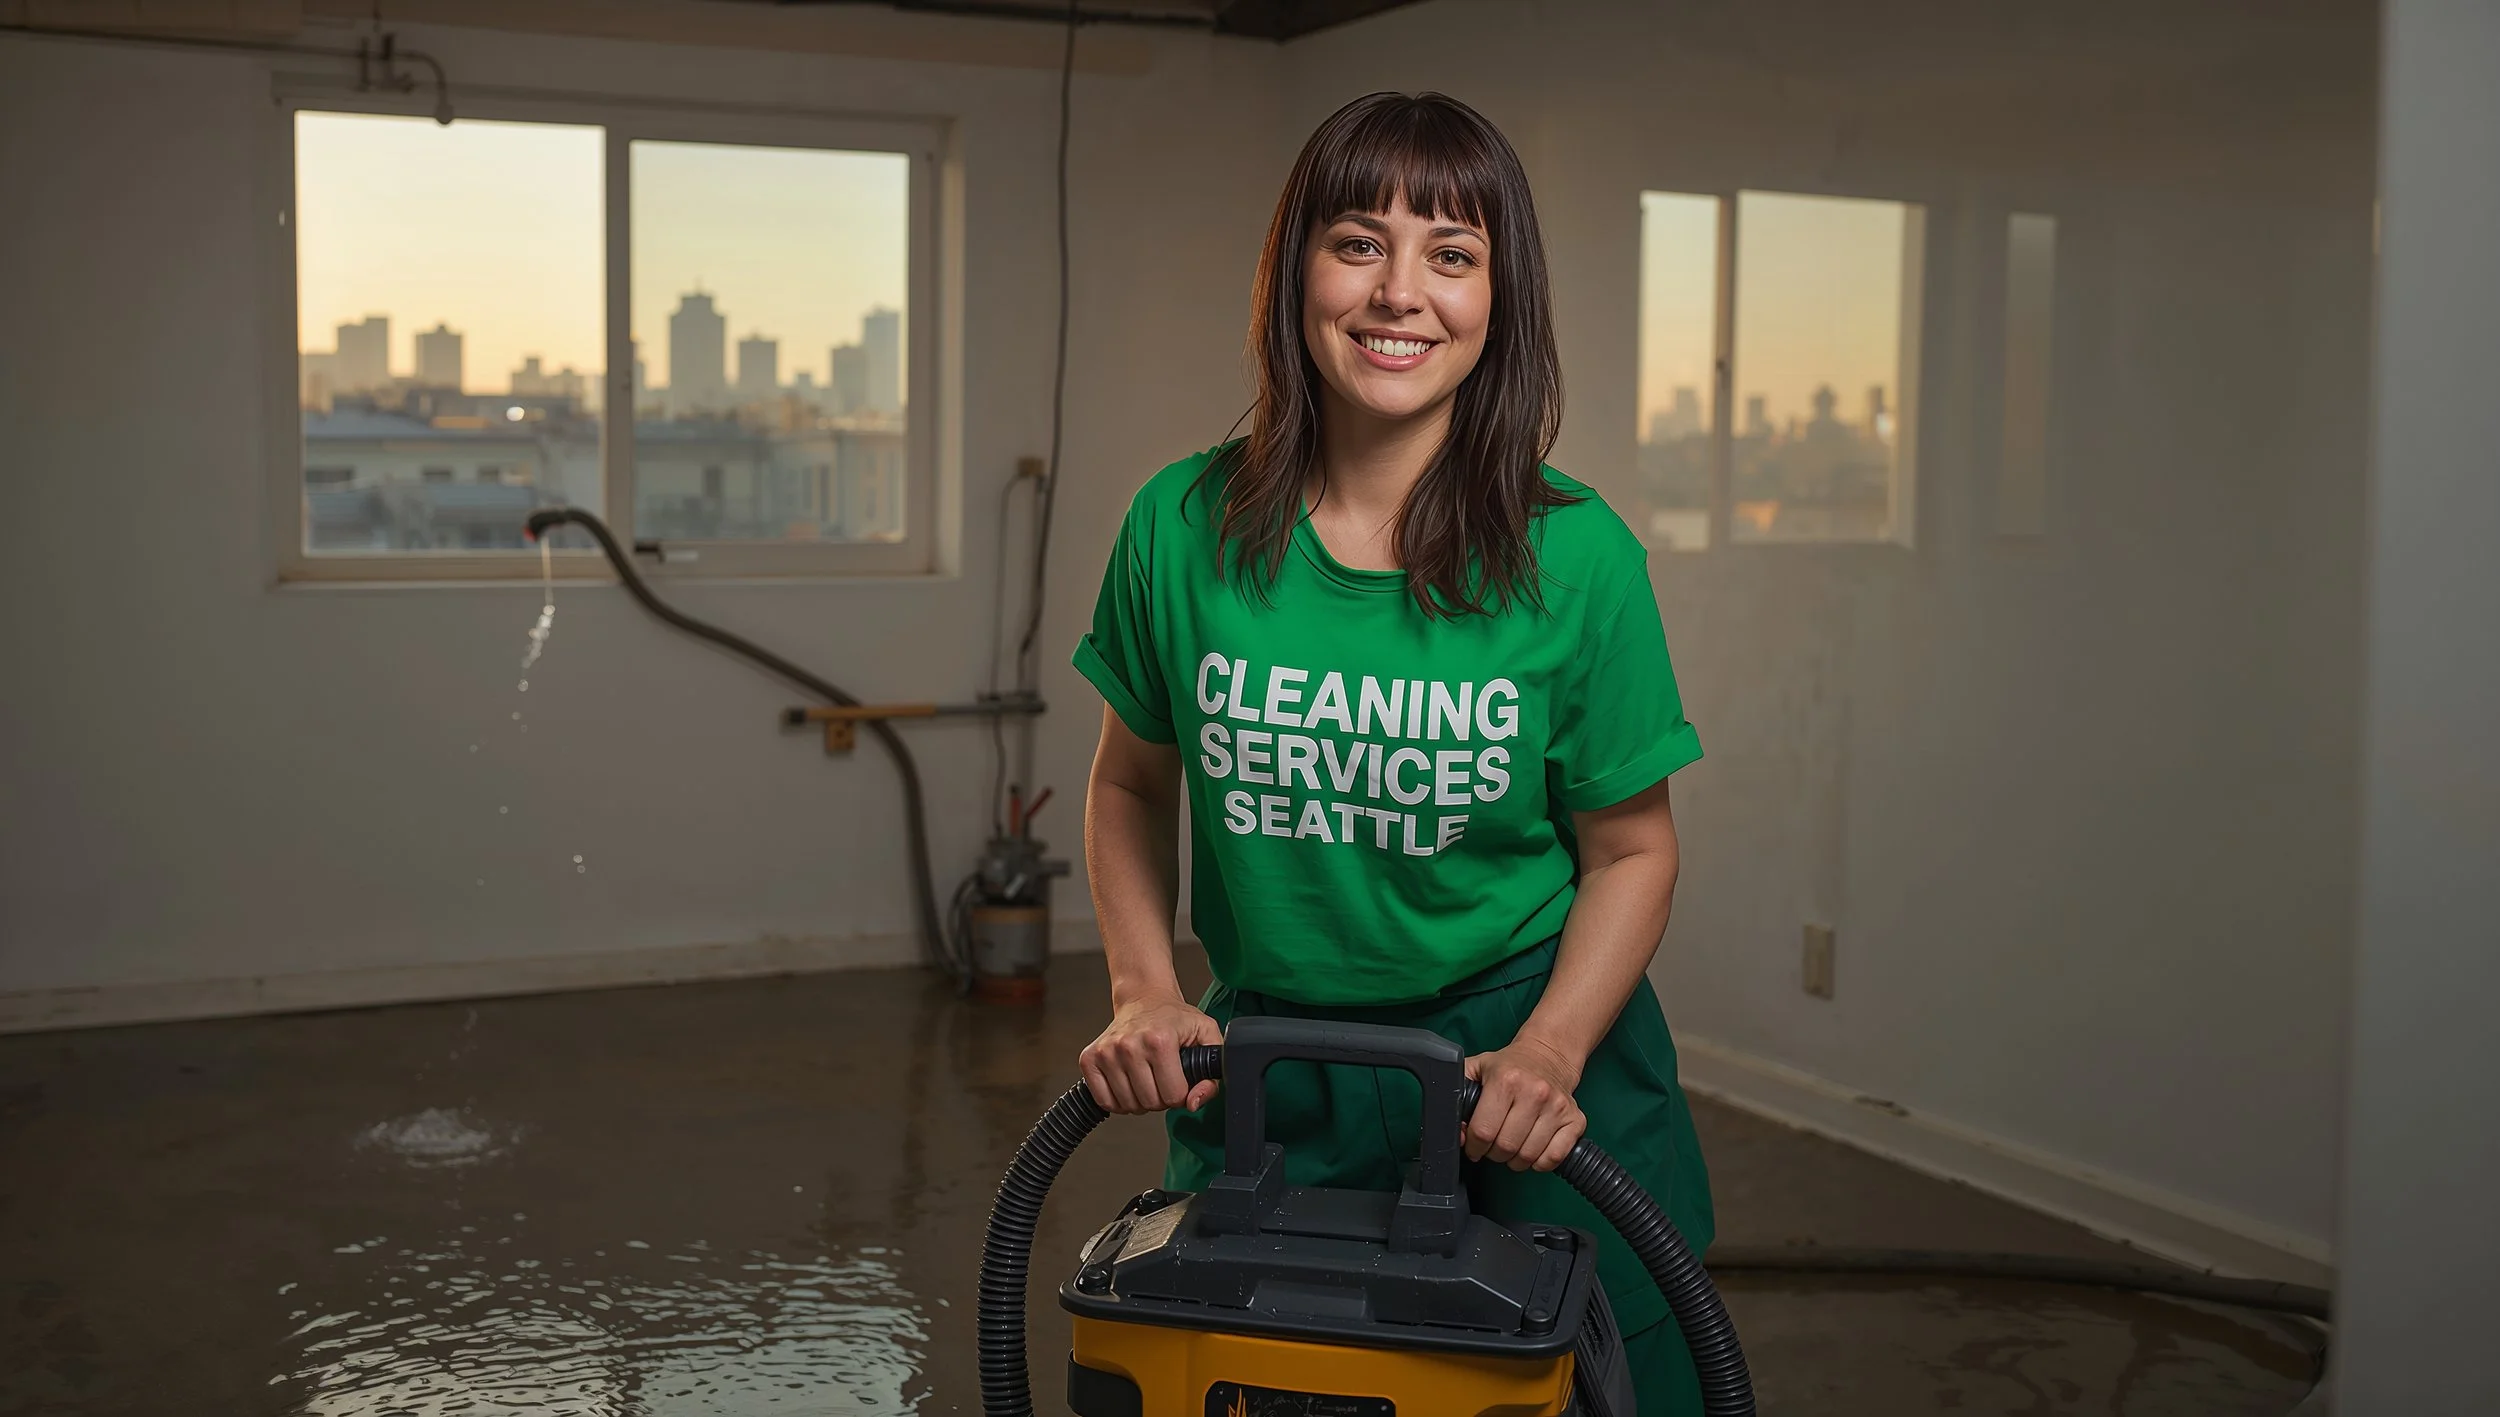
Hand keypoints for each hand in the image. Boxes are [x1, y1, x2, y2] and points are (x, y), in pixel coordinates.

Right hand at [1079, 994, 1222, 1114]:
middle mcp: (1129, 1045)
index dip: (1181, 1093)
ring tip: (1146, 1079)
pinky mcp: (1089, 1058)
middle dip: (1161, 1097)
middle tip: (1162, 1078)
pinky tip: (1127, 1084)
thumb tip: (1193, 1102)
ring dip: (1140, 1100)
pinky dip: (1118, 1101)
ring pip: (1128, 1105)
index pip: (1174, 1095)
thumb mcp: (1206, 1035)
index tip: (1179, 1078)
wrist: (1144, 999)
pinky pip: (1104, 1101)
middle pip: (1150, 1103)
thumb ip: (1212, 1072)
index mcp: (1160, 1040)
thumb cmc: (1174, 1018)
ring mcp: (1106, 1052)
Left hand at [1464, 1036, 1586, 1171]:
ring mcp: (1558, 1107)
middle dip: (1493, 1153)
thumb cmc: (1509, 1067)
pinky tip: (1533, 1150)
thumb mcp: (1477, 1069)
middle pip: (1505, 1147)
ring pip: (1528, 1156)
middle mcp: (1535, 1092)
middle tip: (1493, 1145)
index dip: (1474, 1146)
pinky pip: (1553, 1158)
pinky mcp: (1575, 1120)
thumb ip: (1457, 1096)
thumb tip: (1458, 1133)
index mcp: (1506, 1080)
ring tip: (1512, 1147)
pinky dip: (1539, 1163)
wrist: (1549, 1056)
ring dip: (1515, 1160)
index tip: (1474, 1145)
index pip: (1483, 1132)